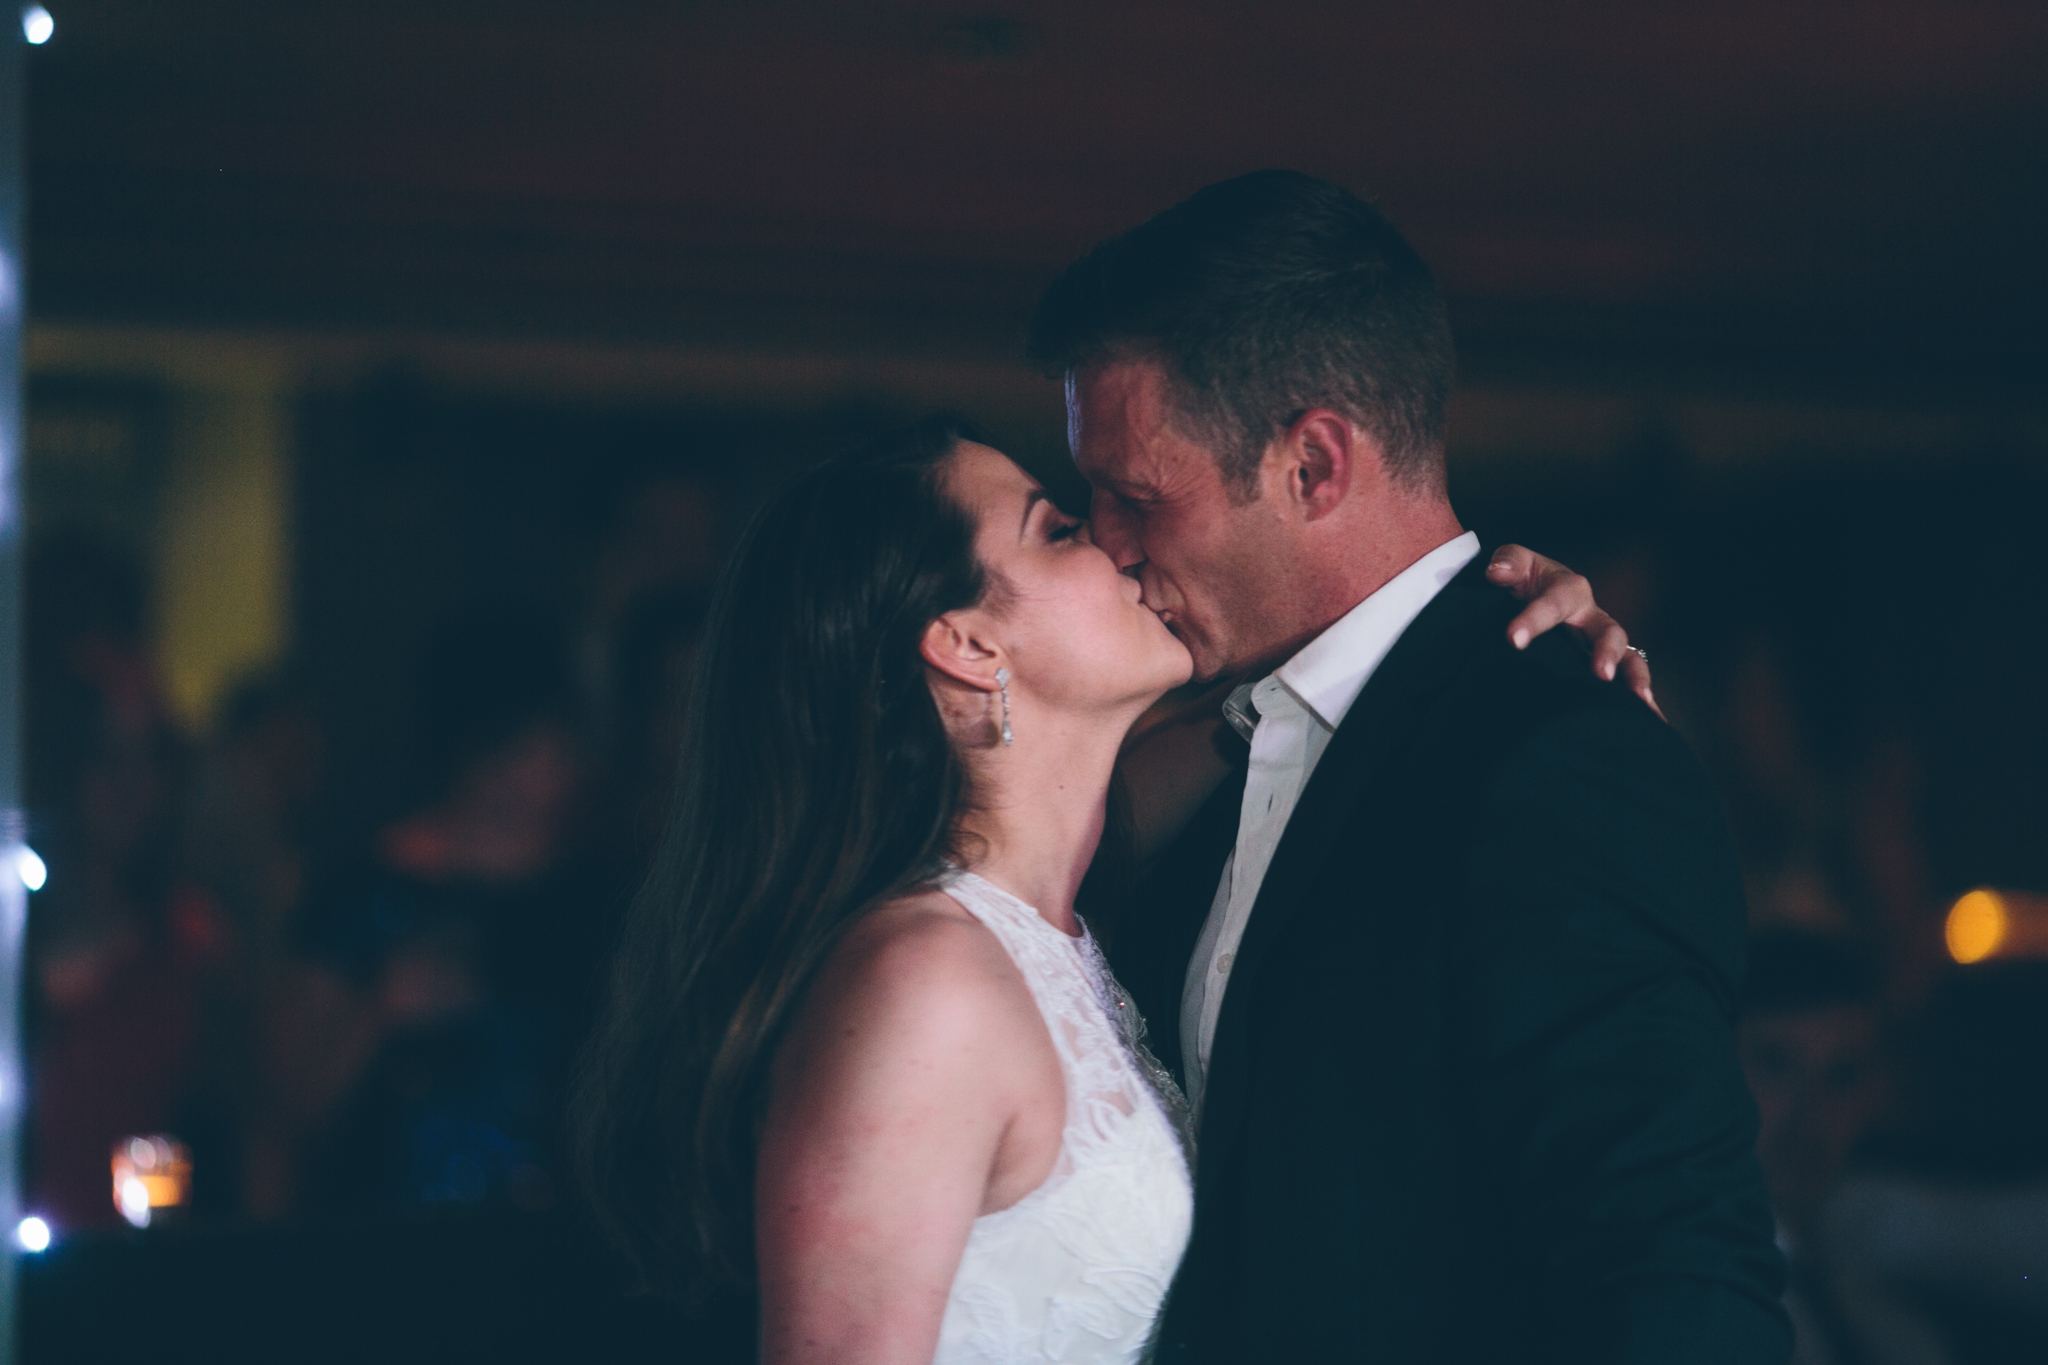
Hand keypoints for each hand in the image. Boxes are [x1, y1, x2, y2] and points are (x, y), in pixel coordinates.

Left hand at [1486, 545, 1661, 719]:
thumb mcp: (1515, 564)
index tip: (1513, 639)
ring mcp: (1599, 640)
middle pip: (1608, 631)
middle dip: (1606, 651)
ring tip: (1639, 702)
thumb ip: (1507, 562)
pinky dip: (1638, 697)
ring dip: (1634, 677)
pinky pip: (1626, 676)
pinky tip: (1649, 719)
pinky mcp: (1600, 661)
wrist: (1533, 589)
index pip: (1553, 603)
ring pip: (1628, 656)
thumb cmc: (1525, 579)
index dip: (1534, 620)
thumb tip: (1497, 571)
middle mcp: (1591, 616)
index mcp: (1568, 589)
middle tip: (1601, 673)